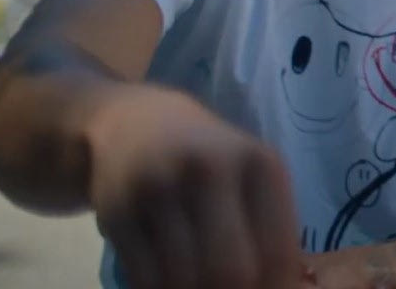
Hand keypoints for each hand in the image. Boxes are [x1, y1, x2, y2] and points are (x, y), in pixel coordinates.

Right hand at [85, 84, 301, 288]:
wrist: (135, 123)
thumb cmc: (210, 160)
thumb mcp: (253, 179)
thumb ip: (272, 233)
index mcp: (259, 164)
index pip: (278, 254)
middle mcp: (210, 170)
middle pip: (231, 272)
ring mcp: (159, 190)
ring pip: (184, 281)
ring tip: (199, 286)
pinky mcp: (117, 213)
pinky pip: (144, 280)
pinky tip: (169, 282)